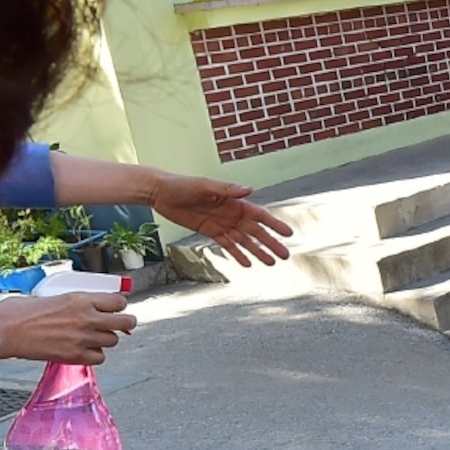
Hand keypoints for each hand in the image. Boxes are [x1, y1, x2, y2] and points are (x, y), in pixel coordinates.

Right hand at [0, 292, 133, 364]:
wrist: (8, 329)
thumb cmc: (24, 311)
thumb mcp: (57, 297)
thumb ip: (79, 303)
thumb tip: (94, 307)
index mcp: (82, 299)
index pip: (118, 301)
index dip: (119, 305)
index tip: (116, 307)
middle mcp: (87, 318)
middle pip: (125, 322)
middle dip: (125, 323)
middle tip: (122, 324)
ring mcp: (83, 338)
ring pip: (113, 341)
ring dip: (106, 339)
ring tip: (93, 336)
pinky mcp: (75, 356)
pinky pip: (100, 358)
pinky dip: (95, 355)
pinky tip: (84, 349)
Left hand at [148, 175, 292, 267]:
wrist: (161, 193)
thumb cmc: (182, 185)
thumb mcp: (204, 186)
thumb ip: (226, 189)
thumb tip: (249, 190)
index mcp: (234, 201)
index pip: (259, 215)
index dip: (274, 224)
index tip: (288, 233)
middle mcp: (231, 214)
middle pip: (256, 232)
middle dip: (270, 243)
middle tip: (284, 255)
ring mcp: (222, 224)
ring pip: (244, 241)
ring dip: (257, 252)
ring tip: (270, 263)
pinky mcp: (210, 231)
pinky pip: (228, 245)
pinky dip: (238, 254)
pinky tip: (247, 264)